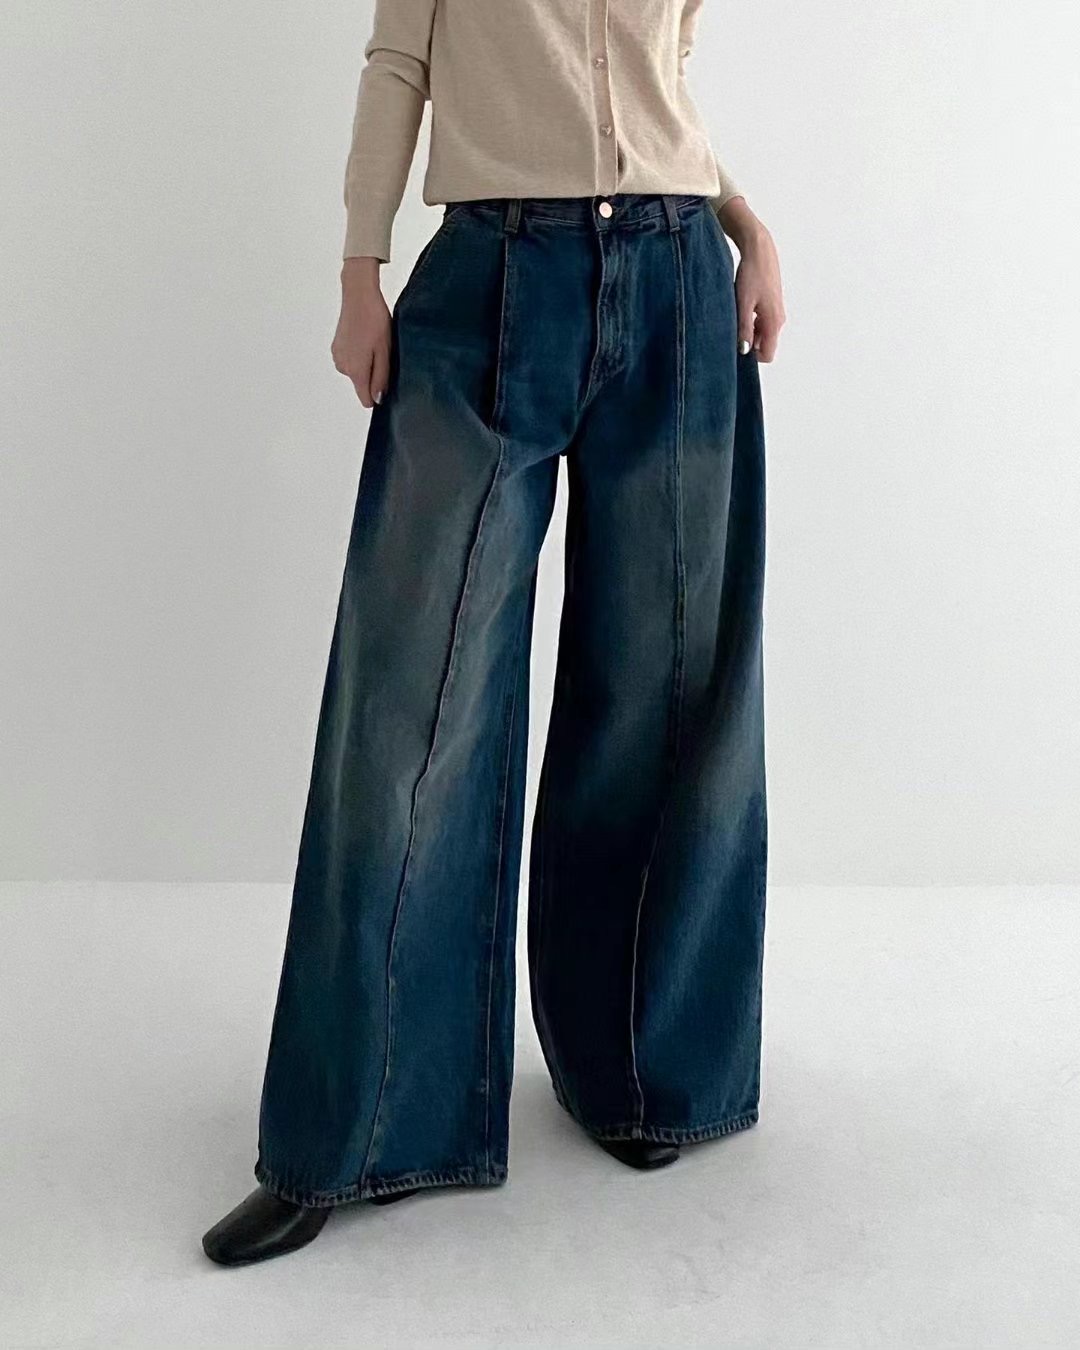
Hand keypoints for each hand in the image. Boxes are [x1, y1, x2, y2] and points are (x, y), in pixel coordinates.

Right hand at [332, 257, 390, 406]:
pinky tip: (364, 338)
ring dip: (366, 363)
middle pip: (362, 384)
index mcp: (356, 371)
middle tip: (382, 352)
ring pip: (357, 372)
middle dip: (373, 374)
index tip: (386, 379)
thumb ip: (381, 377)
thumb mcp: (385, 351)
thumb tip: (377, 399)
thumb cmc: (375, 320)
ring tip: (373, 343)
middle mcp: (343, 368)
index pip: (366, 399)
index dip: (378, 394)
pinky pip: (350, 360)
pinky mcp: (335, 348)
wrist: (358, 295)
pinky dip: (358, 354)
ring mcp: (337, 357)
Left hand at [717, 199, 786, 362]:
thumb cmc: (751, 274)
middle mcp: (778, 319)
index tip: (735, 349)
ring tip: (733, 315)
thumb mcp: (743, 303)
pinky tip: (738, 307)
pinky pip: (760, 321)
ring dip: (747, 330)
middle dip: (747, 342)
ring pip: (761, 332)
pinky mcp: (771, 304)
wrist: (759, 249)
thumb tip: (744, 351)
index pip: (767, 355)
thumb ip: (744, 328)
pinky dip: (749, 319)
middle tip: (729, 330)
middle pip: (763, 344)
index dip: (752, 357)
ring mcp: (775, 311)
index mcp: (774, 322)